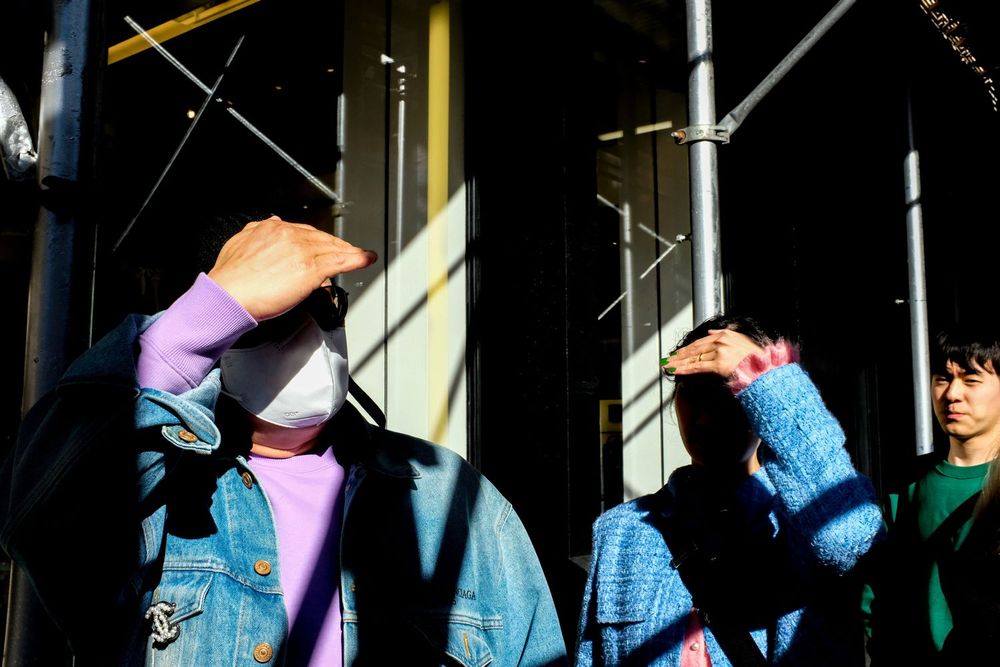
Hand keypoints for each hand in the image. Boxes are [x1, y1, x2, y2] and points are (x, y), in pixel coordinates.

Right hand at [207, 216, 377, 320]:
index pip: (304, 231)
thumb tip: (269, 224)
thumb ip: (256, 233)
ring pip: (332, 248)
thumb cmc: (230, 279)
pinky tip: (365, 259)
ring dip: (349, 251)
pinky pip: (340, 261)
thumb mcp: (239, 243)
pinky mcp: (310, 268)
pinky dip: (356, 259)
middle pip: (321, 238)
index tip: (323, 245)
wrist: (228, 295)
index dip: (317, 240)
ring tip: (361, 256)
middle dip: (336, 245)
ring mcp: (301, 250)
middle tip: (347, 252)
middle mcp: (288, 235)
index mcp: (272, 228)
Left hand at [662, 328, 763, 378]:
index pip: (701, 341)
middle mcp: (721, 340)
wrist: (766, 369)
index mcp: (725, 334)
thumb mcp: (742, 340)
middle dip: (679, 355)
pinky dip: (685, 369)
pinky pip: (698, 366)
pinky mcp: (719, 364)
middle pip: (694, 348)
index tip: (677, 353)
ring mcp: (719, 352)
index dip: (687, 348)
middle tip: (667, 360)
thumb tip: (711, 331)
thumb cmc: (757, 359)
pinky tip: (676, 371)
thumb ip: (727, 334)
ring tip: (667, 366)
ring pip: (694, 357)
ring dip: (679, 363)